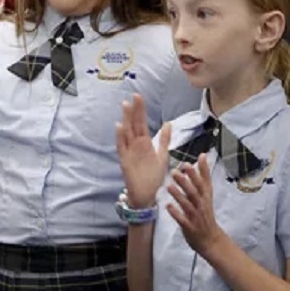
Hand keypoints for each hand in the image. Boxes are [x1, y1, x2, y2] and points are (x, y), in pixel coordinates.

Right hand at [114, 94, 170, 208]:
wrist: (147, 194)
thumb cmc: (153, 176)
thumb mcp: (162, 156)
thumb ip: (165, 140)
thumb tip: (169, 123)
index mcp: (145, 143)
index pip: (142, 123)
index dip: (140, 110)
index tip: (139, 97)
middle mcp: (136, 145)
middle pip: (134, 124)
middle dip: (134, 110)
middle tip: (133, 96)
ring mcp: (129, 151)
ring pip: (127, 132)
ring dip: (126, 119)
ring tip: (126, 106)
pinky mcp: (125, 160)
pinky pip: (122, 146)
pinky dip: (120, 136)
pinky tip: (120, 126)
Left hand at [167, 155, 225, 257]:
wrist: (210, 239)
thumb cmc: (205, 212)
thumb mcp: (206, 193)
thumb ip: (203, 174)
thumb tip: (202, 155)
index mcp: (204, 196)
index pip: (202, 183)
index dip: (196, 174)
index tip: (187, 163)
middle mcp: (201, 205)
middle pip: (194, 192)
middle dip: (186, 182)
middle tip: (175, 171)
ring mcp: (195, 216)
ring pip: (187, 205)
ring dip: (179, 195)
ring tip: (169, 186)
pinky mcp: (189, 226)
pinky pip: (182, 219)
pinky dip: (176, 213)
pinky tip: (168, 206)